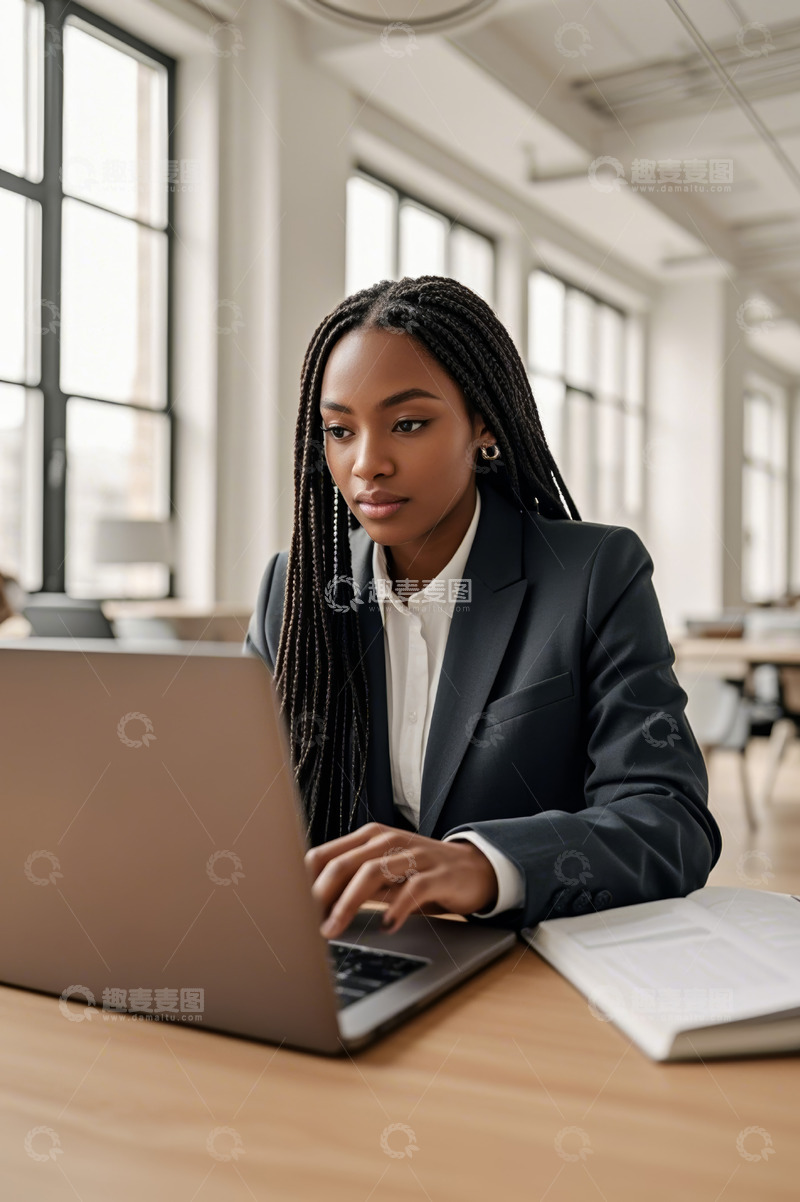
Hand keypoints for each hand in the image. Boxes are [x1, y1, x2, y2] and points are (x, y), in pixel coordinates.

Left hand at [304, 822, 498, 938]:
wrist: (474, 869)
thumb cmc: (420, 874)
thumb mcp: (383, 877)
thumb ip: (353, 885)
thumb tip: (313, 910)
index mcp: (368, 839)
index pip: (324, 855)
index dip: (305, 883)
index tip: (293, 911)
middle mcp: (387, 841)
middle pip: (342, 864)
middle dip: (320, 897)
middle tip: (308, 925)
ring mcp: (414, 854)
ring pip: (371, 873)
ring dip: (348, 904)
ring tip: (335, 929)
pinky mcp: (438, 873)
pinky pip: (413, 889)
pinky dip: (396, 908)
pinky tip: (386, 925)